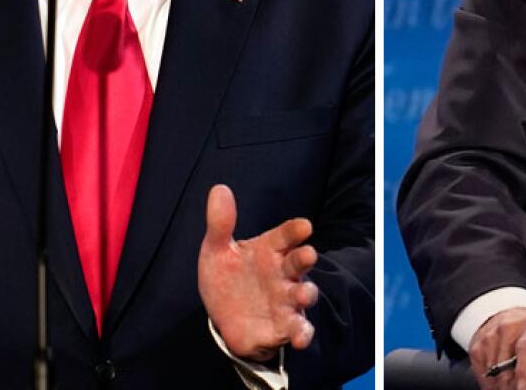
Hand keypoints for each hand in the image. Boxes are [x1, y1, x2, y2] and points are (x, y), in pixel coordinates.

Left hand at [198, 184, 318, 361]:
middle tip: (308, 254)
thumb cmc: (227, 277)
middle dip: (305, 258)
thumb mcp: (217, 250)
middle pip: (299, 262)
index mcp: (269, 250)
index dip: (295, 230)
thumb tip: (219, 188)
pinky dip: (302, 333)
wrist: (224, 318)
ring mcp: (286, 300)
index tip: (304, 226)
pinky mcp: (284, 326)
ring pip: (304, 294)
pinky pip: (299, 329)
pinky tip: (299, 337)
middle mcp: (283, 273)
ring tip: (303, 294)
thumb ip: (220, 223)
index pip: (285, 235)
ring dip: (306, 294)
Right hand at [469, 308, 525, 389]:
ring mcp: (491, 336)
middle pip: (508, 367)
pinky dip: (491, 384)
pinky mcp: (478, 345)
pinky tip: (501, 383)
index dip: (525, 371)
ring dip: (502, 387)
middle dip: (514, 387)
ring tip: (513, 387)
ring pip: (493, 373)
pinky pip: (482, 373)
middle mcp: (509, 328)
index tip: (524, 388)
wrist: (510, 315)